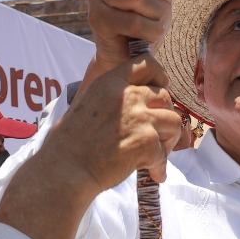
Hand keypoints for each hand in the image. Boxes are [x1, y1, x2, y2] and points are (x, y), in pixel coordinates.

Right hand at [46, 53, 180, 192]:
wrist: (65, 169)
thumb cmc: (68, 143)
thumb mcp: (86, 104)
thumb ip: (112, 98)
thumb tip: (135, 103)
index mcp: (110, 83)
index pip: (147, 64)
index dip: (159, 77)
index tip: (160, 92)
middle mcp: (128, 96)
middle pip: (165, 98)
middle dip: (164, 117)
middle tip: (157, 135)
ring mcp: (140, 119)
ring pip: (174, 123)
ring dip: (168, 141)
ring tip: (156, 155)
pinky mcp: (146, 143)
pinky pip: (164, 153)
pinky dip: (160, 167)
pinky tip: (152, 174)